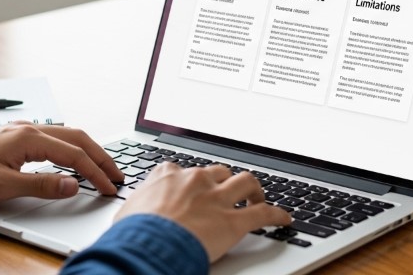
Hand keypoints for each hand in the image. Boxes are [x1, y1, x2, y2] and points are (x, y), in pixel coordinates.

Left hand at [0, 122, 123, 202]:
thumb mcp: (4, 186)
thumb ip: (42, 185)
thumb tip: (73, 185)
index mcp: (30, 137)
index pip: (74, 155)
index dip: (96, 172)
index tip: (110, 187)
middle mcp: (30, 128)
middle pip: (77, 138)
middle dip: (101, 156)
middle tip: (117, 174)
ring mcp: (22, 130)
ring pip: (67, 135)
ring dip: (87, 150)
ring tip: (101, 166)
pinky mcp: (15, 136)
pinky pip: (53, 137)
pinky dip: (71, 147)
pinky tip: (71, 157)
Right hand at [115, 163, 291, 261]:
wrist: (148, 244)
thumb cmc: (133, 232)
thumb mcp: (129, 211)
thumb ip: (140, 206)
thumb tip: (135, 214)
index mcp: (169, 175)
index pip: (183, 169)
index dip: (191, 179)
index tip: (194, 186)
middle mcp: (196, 180)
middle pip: (219, 171)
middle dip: (225, 181)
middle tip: (228, 193)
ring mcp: (217, 199)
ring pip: (246, 182)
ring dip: (254, 190)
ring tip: (258, 198)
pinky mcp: (234, 221)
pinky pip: (264, 213)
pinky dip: (276, 215)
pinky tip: (284, 219)